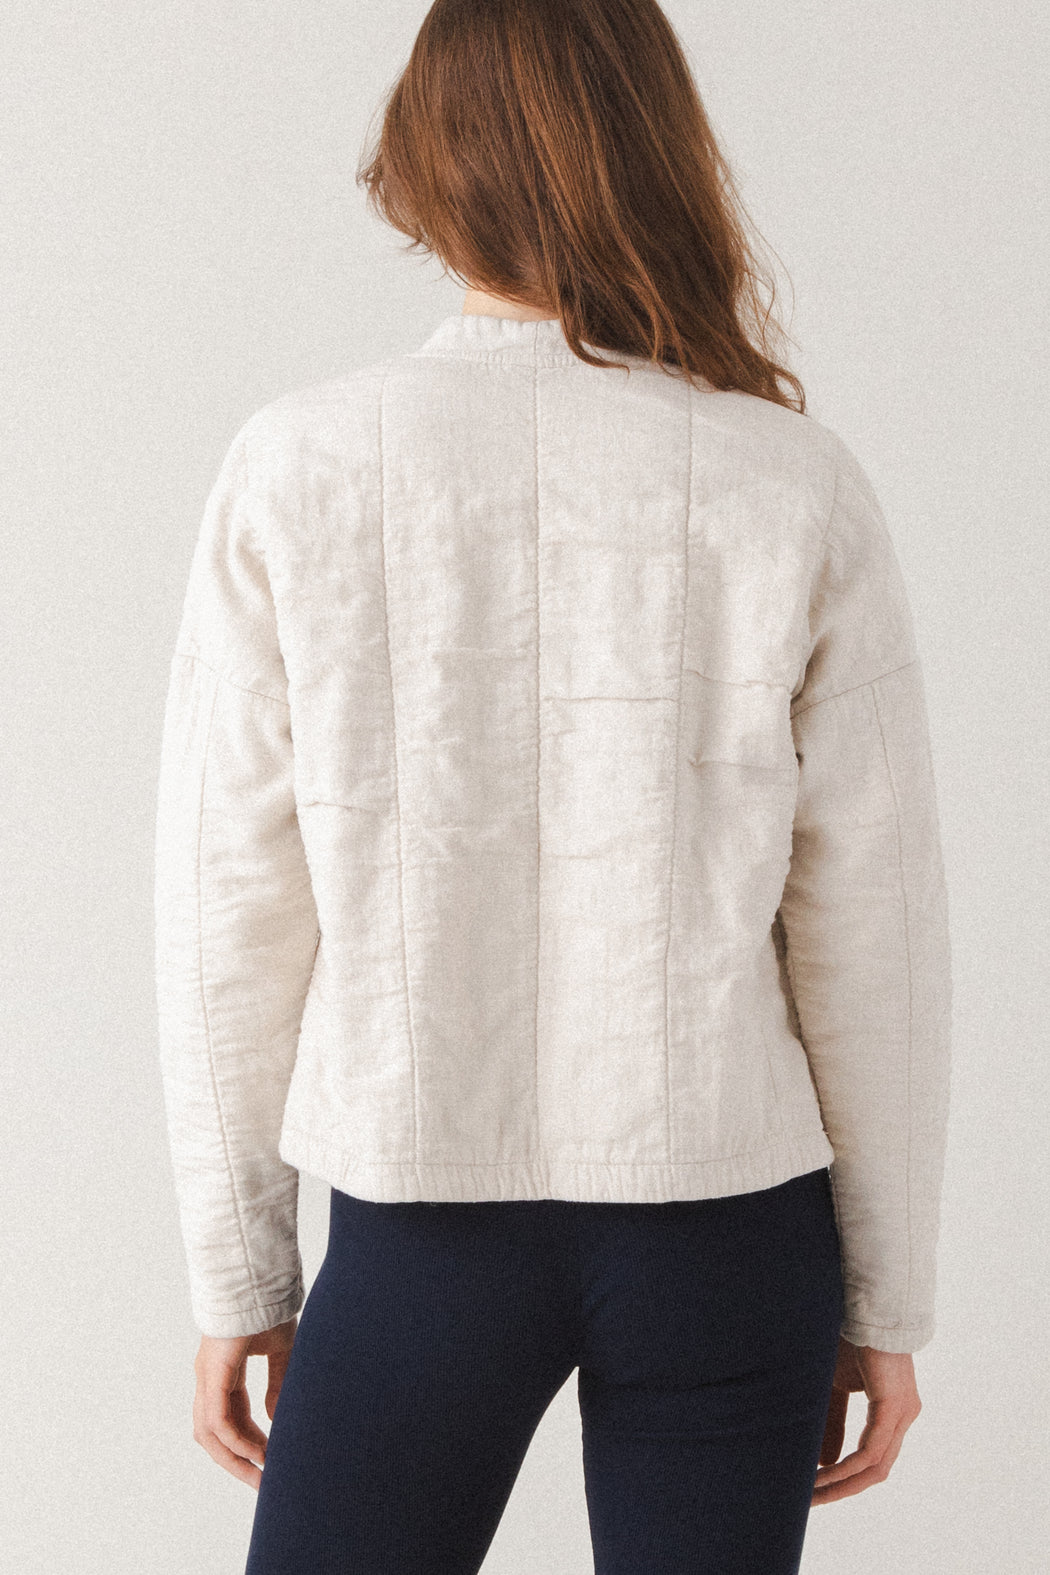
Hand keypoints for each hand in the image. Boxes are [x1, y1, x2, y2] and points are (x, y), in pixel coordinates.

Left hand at [192, 1317, 297, 1489]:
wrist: (259, 1279)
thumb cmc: (268, 1306)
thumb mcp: (280, 1351)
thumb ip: (278, 1383)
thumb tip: (276, 1419)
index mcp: (222, 1372)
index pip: (229, 1419)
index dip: (248, 1442)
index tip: (270, 1461)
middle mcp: (209, 1378)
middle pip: (213, 1435)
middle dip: (237, 1462)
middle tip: (261, 1483)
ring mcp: (207, 1377)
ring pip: (210, 1434)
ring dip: (234, 1459)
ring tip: (260, 1475)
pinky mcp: (213, 1373)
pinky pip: (219, 1420)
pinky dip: (236, 1440)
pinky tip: (258, 1451)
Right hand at [811, 1336, 921, 1504]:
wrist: (862, 1304)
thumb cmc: (849, 1337)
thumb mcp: (834, 1386)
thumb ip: (832, 1422)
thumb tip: (825, 1461)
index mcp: (893, 1409)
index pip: (871, 1457)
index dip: (845, 1477)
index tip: (815, 1489)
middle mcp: (904, 1415)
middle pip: (876, 1470)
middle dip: (842, 1489)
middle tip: (811, 1501)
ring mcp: (903, 1413)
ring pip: (876, 1466)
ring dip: (843, 1483)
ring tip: (812, 1493)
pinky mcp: (894, 1406)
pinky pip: (872, 1451)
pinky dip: (847, 1466)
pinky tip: (824, 1474)